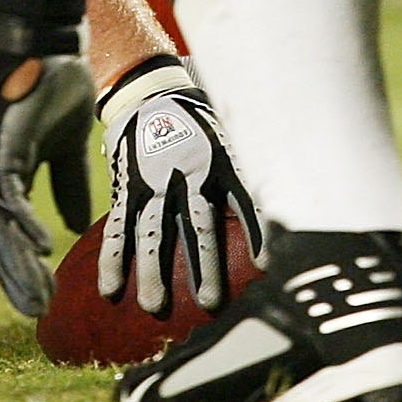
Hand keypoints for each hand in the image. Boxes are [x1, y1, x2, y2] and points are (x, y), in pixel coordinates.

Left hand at [0, 0, 95, 316]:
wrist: (49, 36)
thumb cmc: (56, 82)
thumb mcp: (68, 144)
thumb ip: (67, 183)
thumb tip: (71, 226)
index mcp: (7, 174)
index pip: (9, 232)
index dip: (22, 266)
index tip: (41, 299)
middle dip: (17, 278)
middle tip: (37, 313)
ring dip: (19, 264)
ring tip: (38, 297)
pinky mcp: (0, 145)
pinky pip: (8, 194)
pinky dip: (24, 223)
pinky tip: (44, 248)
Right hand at [94, 58, 256, 315]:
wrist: (148, 94)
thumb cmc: (199, 125)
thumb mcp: (231, 137)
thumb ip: (252, 171)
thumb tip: (291, 205)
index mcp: (218, 163)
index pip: (244, 201)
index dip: (257, 233)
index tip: (267, 267)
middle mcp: (185, 176)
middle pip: (196, 225)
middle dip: (204, 265)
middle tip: (209, 302)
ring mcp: (152, 184)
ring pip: (152, 232)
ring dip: (153, 271)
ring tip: (155, 307)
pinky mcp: (126, 190)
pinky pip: (117, 227)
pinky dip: (113, 258)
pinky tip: (111, 289)